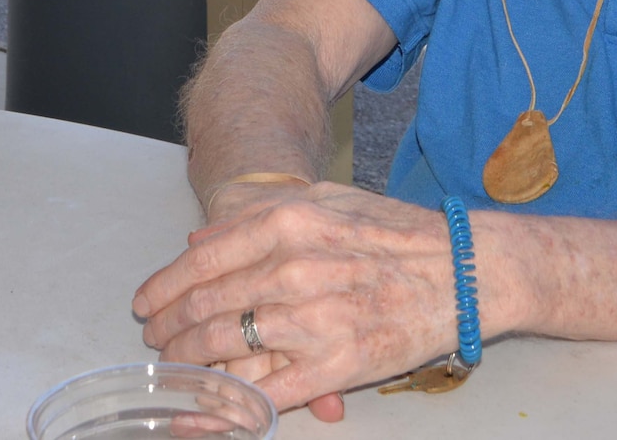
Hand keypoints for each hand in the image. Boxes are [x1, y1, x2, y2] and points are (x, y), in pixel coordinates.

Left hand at [133, 183, 460, 419]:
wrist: (468, 270)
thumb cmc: (399, 233)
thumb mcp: (326, 201)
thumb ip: (258, 215)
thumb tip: (198, 239)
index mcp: (288, 224)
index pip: (202, 260)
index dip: (164, 287)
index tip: (148, 303)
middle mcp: (292, 271)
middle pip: (204, 307)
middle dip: (168, 329)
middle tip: (156, 340)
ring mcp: (312, 322)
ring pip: (222, 350)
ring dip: (187, 363)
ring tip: (176, 367)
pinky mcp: (334, 368)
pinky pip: (262, 394)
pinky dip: (221, 408)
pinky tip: (197, 414)